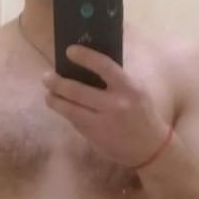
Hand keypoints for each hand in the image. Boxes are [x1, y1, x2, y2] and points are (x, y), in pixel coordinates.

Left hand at [42, 44, 171, 167]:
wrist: (151, 148)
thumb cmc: (142, 112)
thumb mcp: (136, 91)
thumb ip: (116, 80)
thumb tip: (86, 64)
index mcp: (129, 88)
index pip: (104, 66)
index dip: (85, 56)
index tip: (69, 51)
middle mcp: (115, 105)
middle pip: (77, 91)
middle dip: (57, 82)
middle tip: (47, 76)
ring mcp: (103, 123)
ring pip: (69, 110)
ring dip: (54, 100)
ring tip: (48, 94)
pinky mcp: (94, 137)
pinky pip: (74, 122)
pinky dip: (66, 113)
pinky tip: (62, 108)